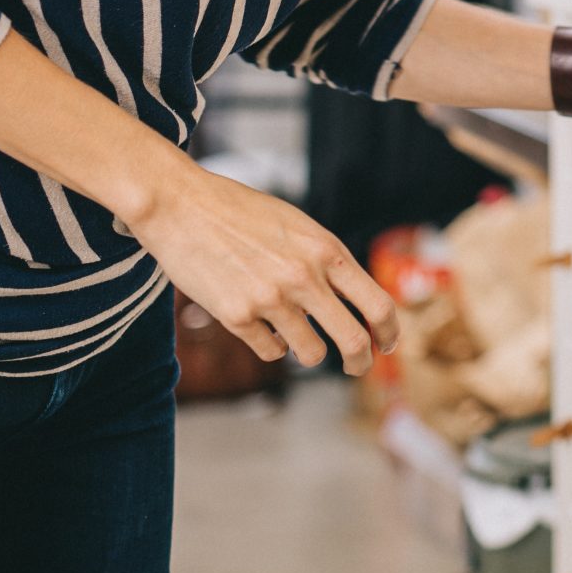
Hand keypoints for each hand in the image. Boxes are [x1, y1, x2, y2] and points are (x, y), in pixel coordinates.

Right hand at [122, 156, 400, 371]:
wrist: (181, 205)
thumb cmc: (240, 211)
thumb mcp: (298, 226)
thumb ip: (325, 260)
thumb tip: (352, 301)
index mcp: (327, 250)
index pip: (378, 304)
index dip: (390, 331)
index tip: (388, 343)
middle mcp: (304, 277)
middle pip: (354, 340)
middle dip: (361, 361)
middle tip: (358, 366)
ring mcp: (270, 299)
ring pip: (310, 354)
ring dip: (308, 351)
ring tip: (296, 335)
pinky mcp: (236, 317)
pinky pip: (271, 350)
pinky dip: (272, 344)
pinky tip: (261, 324)